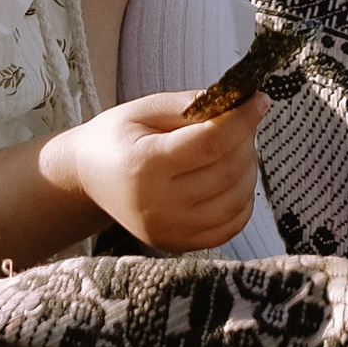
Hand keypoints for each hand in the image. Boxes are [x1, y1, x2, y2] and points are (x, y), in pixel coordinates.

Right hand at [56, 92, 269, 251]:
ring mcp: (170, 232)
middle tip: (244, 120)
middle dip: (247, 140)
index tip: (258, 100)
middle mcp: (158, 206)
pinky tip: (234, 176)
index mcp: (145, 166)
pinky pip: (231, 226)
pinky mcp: (179, 245)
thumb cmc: (118, 137)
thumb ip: (192, 104)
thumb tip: (240, 101)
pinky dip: (244, 199)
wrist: (89, 178)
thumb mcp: (145, 109)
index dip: (242, 120)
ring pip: (237, 200)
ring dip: (249, 168)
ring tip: (237, 146)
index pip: (212, 143)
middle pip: (228, 171)